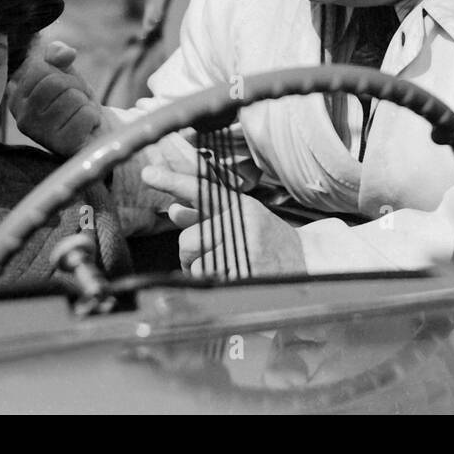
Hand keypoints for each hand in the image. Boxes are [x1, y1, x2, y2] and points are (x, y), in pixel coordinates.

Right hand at [9, 40, 104, 156]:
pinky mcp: (62, 146)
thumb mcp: (64, 72)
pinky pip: (86, 115)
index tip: (64, 87)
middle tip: (77, 101)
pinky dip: (93, 117)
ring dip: (85, 103)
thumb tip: (65, 53)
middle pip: (55, 83)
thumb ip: (58, 54)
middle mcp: (23, 118)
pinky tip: (87, 127)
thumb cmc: (75, 101)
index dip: (60, 72)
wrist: (95, 132)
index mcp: (17, 99)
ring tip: (80, 114)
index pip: (38, 68)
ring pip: (73, 98)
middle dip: (75, 87)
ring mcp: (41, 135)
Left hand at [142, 165, 306, 277]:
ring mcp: (243, 250)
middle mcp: (242, 224)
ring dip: (199, 267)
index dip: (173, 181)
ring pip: (193, 260)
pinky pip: (204, 278)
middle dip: (192, 249)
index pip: (202, 190)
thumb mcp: (242, 218)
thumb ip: (207, 214)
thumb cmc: (267, 239)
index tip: (148, 173)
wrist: (306, 262)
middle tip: (210, 251)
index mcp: (240, 206)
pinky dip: (209, 280)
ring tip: (222, 264)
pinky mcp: (242, 274)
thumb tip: (174, 210)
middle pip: (188, 237)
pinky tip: (227, 275)